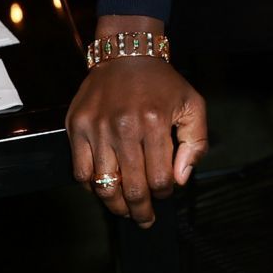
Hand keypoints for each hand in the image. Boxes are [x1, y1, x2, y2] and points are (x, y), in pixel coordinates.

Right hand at [66, 18, 207, 227]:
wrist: (126, 53)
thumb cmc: (162, 83)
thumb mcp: (192, 104)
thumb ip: (195, 143)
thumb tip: (180, 179)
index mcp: (155, 121)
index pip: (159, 178)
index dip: (164, 194)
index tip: (165, 194)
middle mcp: (124, 126)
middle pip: (131, 188)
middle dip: (141, 211)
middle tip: (145, 219)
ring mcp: (97, 127)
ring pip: (103, 185)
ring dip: (115, 205)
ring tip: (124, 210)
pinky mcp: (77, 126)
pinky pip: (80, 171)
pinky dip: (91, 186)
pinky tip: (103, 187)